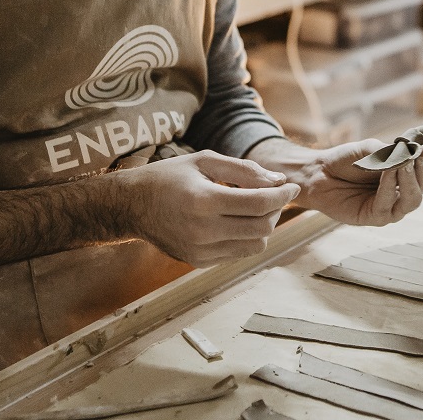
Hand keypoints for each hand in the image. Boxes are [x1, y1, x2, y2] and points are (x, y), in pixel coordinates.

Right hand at [121, 151, 300, 266]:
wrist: (131, 206)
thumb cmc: (169, 177)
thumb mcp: (205, 160)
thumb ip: (244, 169)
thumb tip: (278, 181)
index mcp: (204, 200)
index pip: (258, 203)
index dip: (282, 194)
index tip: (291, 186)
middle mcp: (203, 230)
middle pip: (261, 226)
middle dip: (276, 209)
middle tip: (274, 195)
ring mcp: (200, 250)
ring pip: (255, 245)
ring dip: (265, 226)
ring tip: (257, 209)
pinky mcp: (199, 261)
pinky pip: (238, 254)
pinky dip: (246, 238)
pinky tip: (238, 221)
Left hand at [268, 137, 422, 226]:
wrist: (318, 172)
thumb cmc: (347, 160)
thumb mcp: (372, 149)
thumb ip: (392, 152)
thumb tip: (414, 152)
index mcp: (409, 173)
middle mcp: (404, 192)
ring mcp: (391, 207)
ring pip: (412, 199)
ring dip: (412, 180)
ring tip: (407, 163)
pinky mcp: (375, 218)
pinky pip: (388, 205)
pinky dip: (390, 187)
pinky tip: (389, 173)